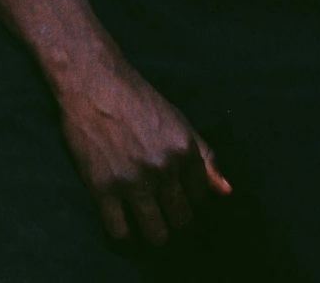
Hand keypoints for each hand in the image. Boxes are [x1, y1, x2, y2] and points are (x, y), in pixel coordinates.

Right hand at [55, 41, 230, 245]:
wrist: (92, 81)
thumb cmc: (137, 99)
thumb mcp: (178, 120)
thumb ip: (204, 156)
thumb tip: (227, 192)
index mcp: (184, 150)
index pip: (200, 199)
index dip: (191, 203)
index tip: (180, 202)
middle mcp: (163, 168)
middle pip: (181, 221)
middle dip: (176, 224)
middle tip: (165, 218)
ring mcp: (133, 181)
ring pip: (155, 234)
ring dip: (154, 236)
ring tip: (148, 227)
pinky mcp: (103, 189)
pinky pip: (120, 234)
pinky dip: (124, 238)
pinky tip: (124, 227)